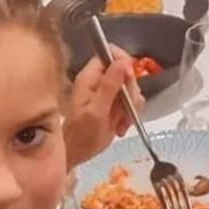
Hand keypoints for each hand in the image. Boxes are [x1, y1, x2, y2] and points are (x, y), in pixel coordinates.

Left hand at [61, 48, 135, 167]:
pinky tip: (122, 126)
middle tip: (126, 109)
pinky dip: (131, 114)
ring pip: (131, 86)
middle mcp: (98, 81)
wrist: (77, 155)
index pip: (110, 54)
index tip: (130, 79)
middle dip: (130, 90)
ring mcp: (107, 92)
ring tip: (122, 122)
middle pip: (125, 71)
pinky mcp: (114, 104)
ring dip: (132, 105)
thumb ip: (110, 86)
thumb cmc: (81, 136)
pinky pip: (131, 101)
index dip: (124, 62)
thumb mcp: (96, 111)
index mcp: (90, 78)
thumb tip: (124, 62)